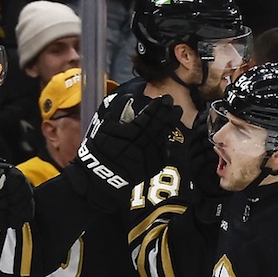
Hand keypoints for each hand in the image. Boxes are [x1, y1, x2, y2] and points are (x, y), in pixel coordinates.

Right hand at [64, 93, 181, 211]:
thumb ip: (117, 112)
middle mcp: (141, 146)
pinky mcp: (152, 168)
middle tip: (172, 102)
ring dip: (171, 124)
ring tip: (176, 113)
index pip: (147, 117)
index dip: (156, 107)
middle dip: (166, 113)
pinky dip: (167, 140)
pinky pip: (163, 152)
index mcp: (130, 135)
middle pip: (158, 126)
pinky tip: (169, 131)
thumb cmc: (100, 151)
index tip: (163, 98)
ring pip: (163, 138)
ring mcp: (148, 158)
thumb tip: (129, 97)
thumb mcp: (104, 129)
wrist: (101, 178)